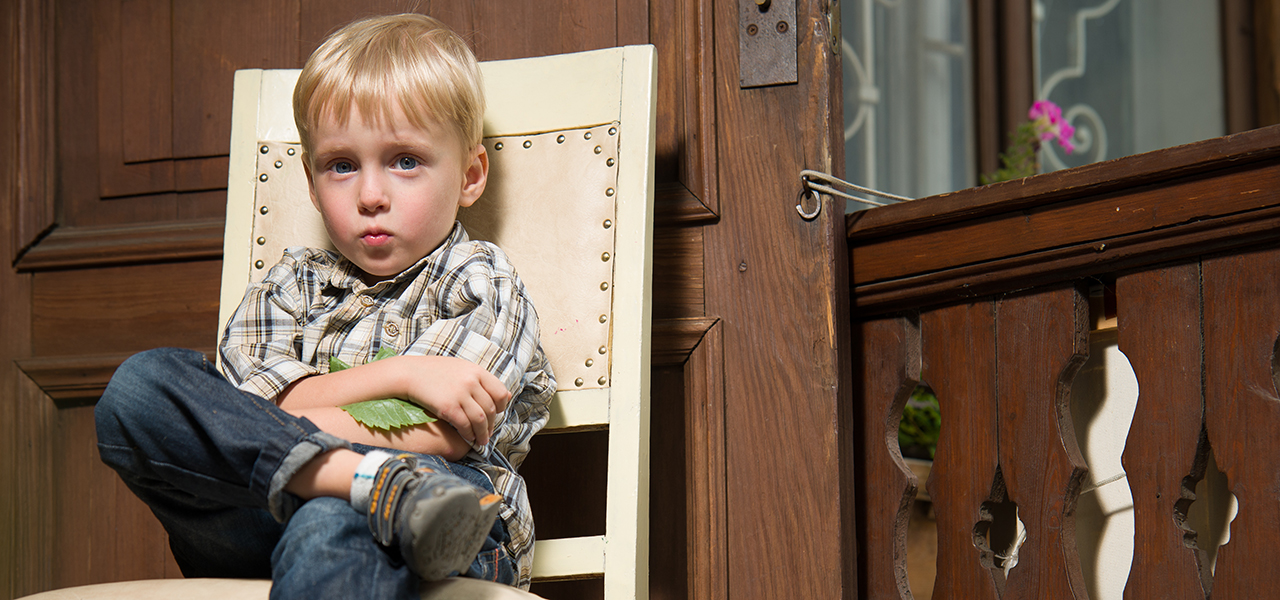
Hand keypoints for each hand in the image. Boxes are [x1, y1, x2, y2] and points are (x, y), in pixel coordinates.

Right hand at [393, 355, 510, 447]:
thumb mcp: (460, 368)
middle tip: (489, 433)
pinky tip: (468, 438)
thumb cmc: (433, 371)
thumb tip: (503, 396)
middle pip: (490, 409)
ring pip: (480, 420)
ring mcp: (460, 394)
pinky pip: (465, 425)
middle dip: (492, 424)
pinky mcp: (448, 407)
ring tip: (481, 440)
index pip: (501, 392)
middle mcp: (471, 381)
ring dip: (482, 433)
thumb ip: (479, 379)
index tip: (497, 413)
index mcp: (476, 371)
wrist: (408, 373)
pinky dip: (469, 434)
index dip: (501, 406)